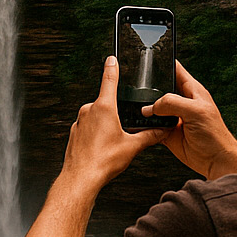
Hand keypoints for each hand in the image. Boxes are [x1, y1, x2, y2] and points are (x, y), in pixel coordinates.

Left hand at [60, 56, 169, 189]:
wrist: (80, 178)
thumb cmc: (102, 162)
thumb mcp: (132, 147)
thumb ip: (149, 136)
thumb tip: (162, 132)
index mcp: (104, 108)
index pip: (110, 80)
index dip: (112, 67)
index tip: (112, 58)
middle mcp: (89, 110)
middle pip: (106, 103)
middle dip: (116, 114)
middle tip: (123, 131)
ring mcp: (79, 121)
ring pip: (97, 117)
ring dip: (105, 126)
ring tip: (111, 144)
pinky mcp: (74, 132)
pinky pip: (88, 128)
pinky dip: (96, 134)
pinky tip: (102, 148)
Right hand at [144, 61, 236, 179]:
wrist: (215, 160)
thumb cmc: (214, 134)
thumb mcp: (195, 111)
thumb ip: (172, 103)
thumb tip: (150, 107)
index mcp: (192, 90)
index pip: (175, 70)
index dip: (163, 64)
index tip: (148, 60)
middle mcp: (182, 102)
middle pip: (160, 88)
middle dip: (149, 88)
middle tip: (137, 90)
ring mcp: (174, 117)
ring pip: (153, 108)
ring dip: (145, 109)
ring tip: (137, 109)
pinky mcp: (167, 132)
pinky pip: (151, 125)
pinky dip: (144, 125)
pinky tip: (140, 124)